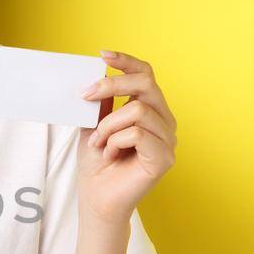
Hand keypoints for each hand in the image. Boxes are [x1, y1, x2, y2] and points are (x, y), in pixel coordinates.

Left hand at [74, 49, 176, 225]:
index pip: (146, 75)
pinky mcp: (164, 158)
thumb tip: (96, 73)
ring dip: (108, 126)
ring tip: (98, 144)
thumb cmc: (97, 164)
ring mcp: (168, 140)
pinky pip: (137, 134)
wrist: (97, 198)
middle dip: (110, 86)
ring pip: (137, 110)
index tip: (102, 55)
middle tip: (85, 96)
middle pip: (145, 84)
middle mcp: (165, 122)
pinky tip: (109, 155)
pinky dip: (115, 142)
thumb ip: (101, 101)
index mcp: (151, 110)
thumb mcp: (94, 123)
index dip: (126, 61)